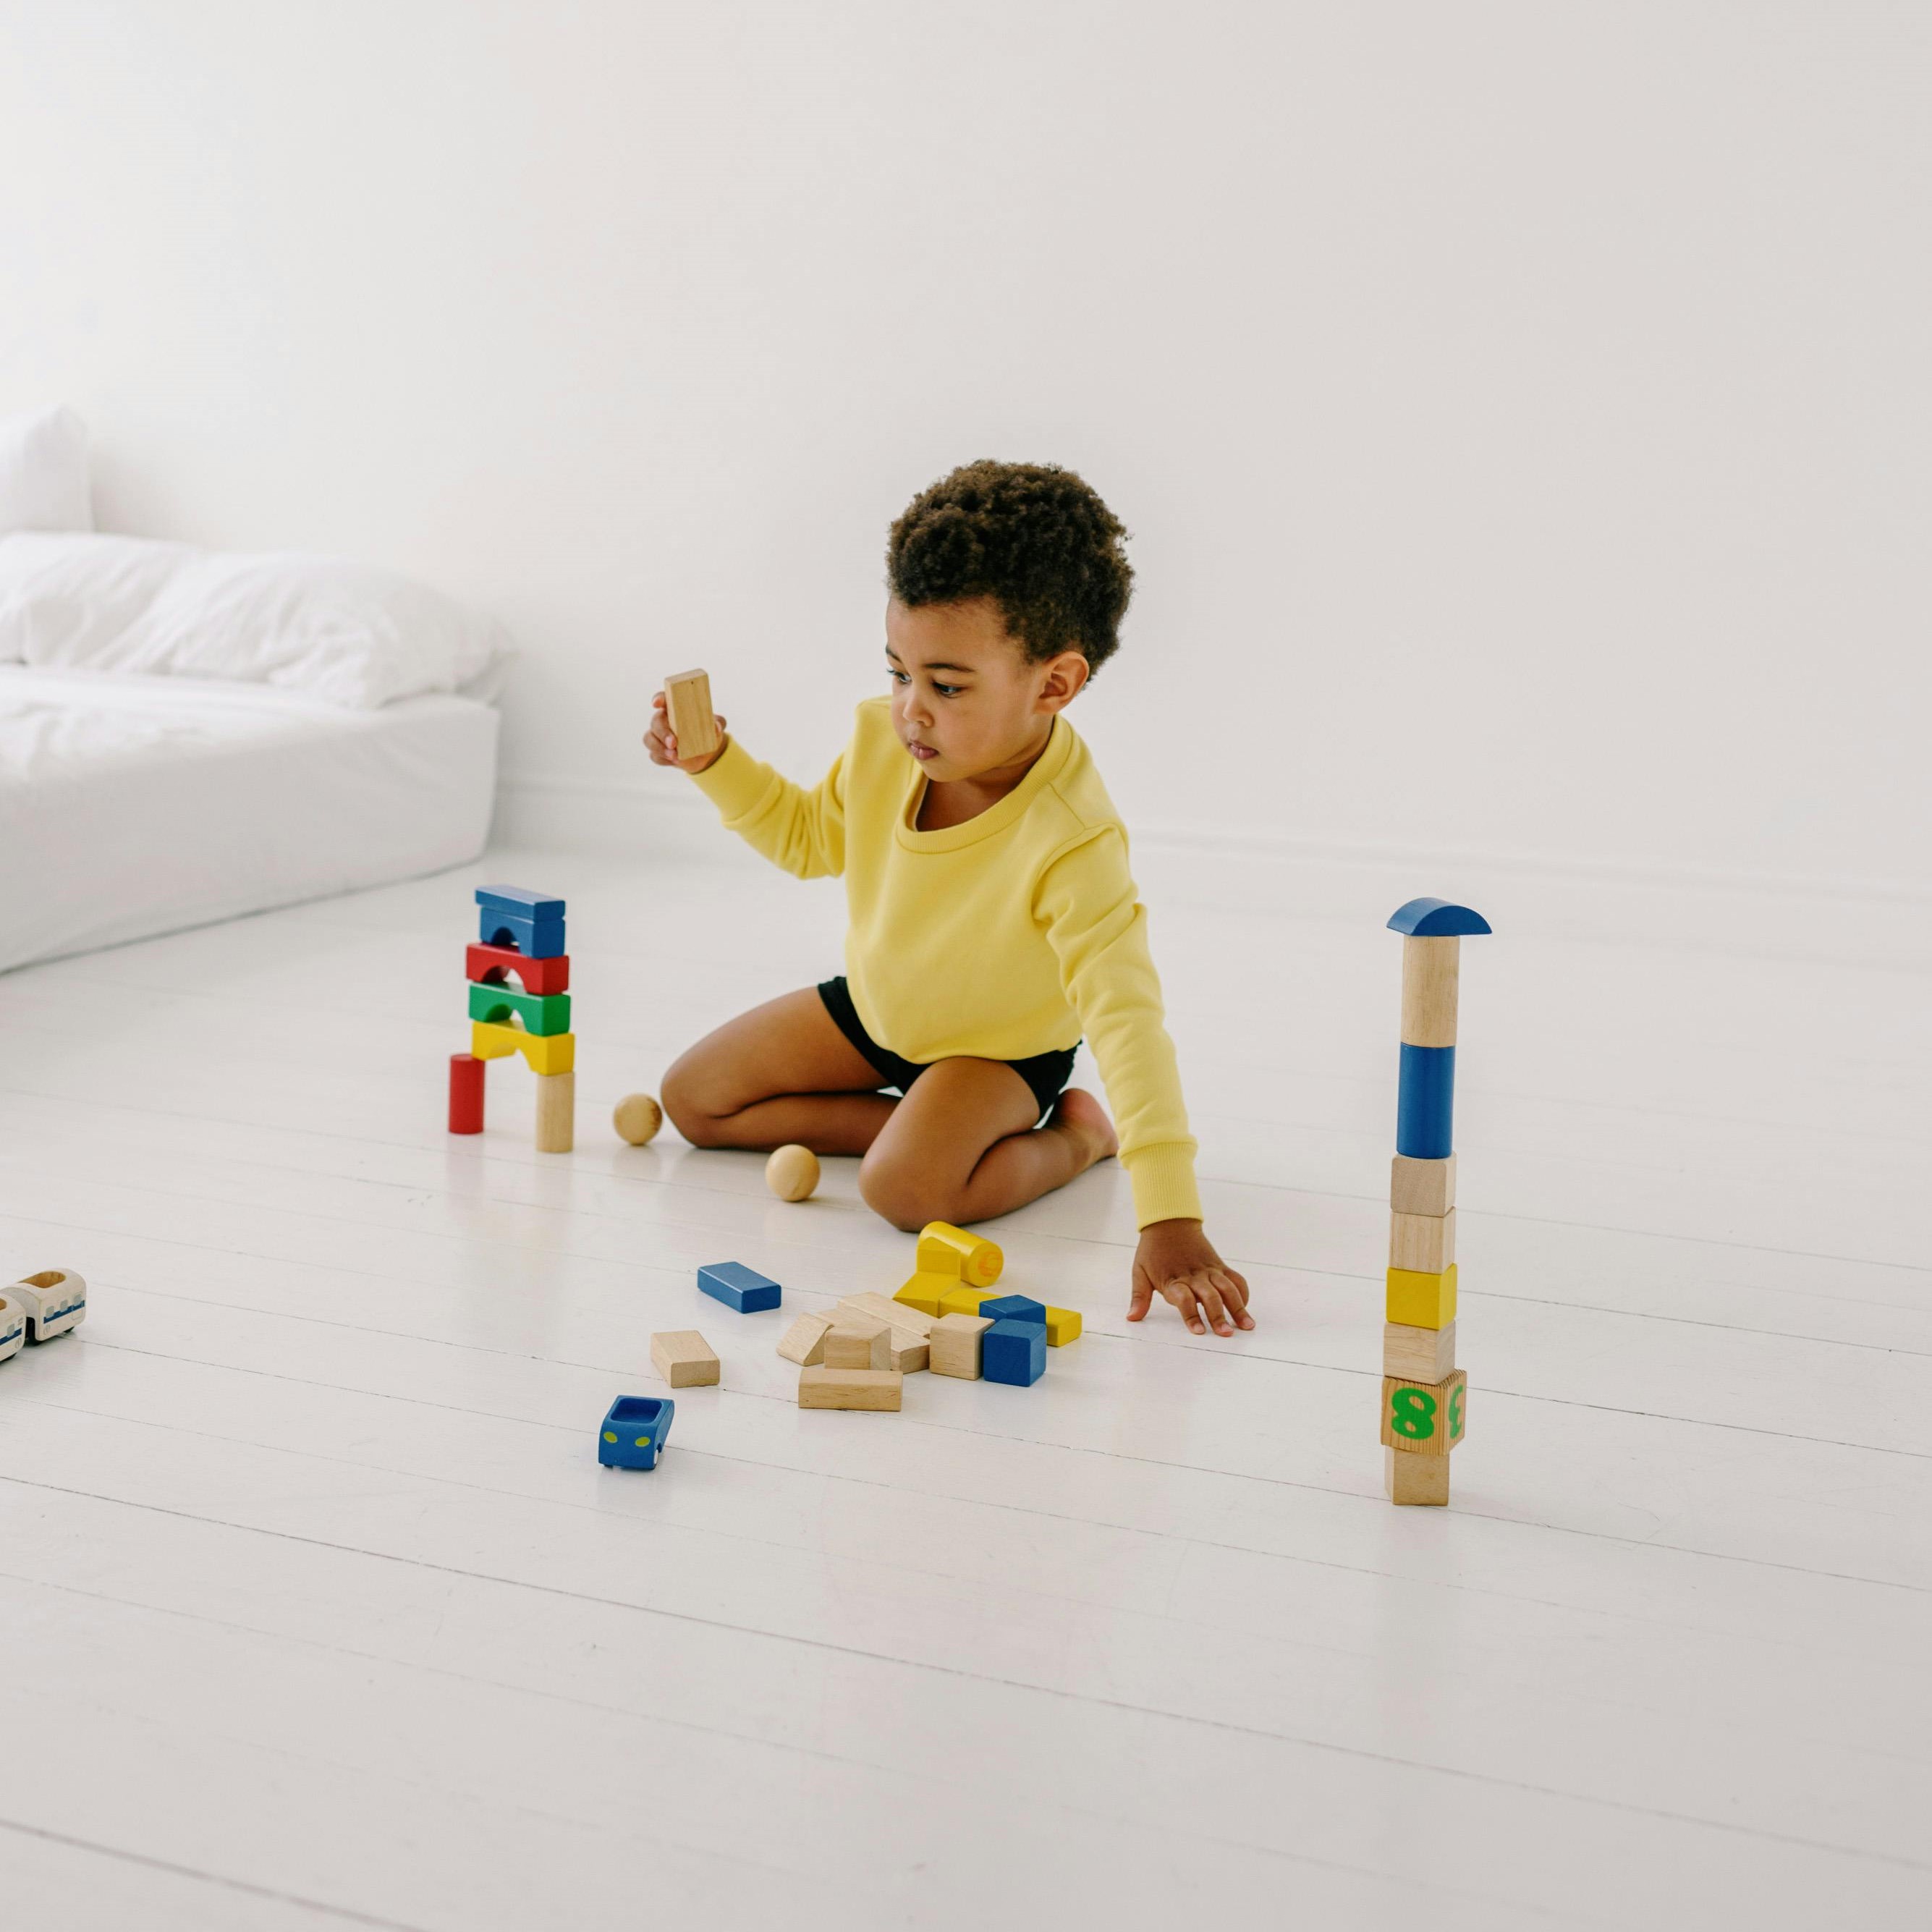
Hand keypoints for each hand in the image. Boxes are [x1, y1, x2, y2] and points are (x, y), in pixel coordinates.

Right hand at [644, 690, 728, 772]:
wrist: (706, 754)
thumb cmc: (708, 732)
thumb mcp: (716, 725)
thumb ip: (717, 723)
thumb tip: (716, 727)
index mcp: (675, 708)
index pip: (663, 698)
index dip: (658, 699)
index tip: (656, 703)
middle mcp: (663, 720)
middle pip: (655, 722)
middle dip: (663, 733)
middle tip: (673, 743)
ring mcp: (658, 736)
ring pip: (649, 739)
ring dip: (660, 748)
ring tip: (674, 756)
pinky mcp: (657, 751)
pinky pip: (654, 755)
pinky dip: (663, 759)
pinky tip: (675, 762)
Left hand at [1128, 1219, 1252, 1337]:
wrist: (1170, 1222)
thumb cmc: (1153, 1250)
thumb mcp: (1139, 1272)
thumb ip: (1139, 1297)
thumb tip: (1131, 1318)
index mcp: (1173, 1280)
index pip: (1184, 1300)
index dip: (1192, 1315)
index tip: (1199, 1332)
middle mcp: (1194, 1276)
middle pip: (1210, 1297)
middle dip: (1219, 1316)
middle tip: (1226, 1334)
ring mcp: (1209, 1270)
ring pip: (1228, 1289)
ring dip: (1238, 1308)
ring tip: (1247, 1326)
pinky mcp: (1219, 1266)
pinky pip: (1235, 1279)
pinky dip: (1243, 1292)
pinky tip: (1245, 1306)